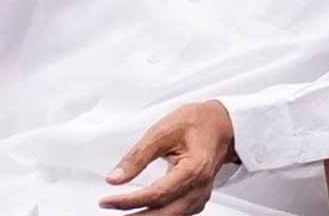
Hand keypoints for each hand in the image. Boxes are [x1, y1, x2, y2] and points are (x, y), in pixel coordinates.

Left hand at [100, 100, 236, 214]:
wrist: (221, 124)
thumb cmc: (197, 122)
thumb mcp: (164, 130)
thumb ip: (138, 156)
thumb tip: (115, 178)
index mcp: (195, 169)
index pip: (157, 194)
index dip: (129, 201)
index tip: (107, 201)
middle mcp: (200, 187)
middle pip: (164, 214)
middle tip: (110, 208)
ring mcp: (200, 195)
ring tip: (122, 213)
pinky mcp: (197, 198)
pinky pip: (177, 215)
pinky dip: (159, 215)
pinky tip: (144, 212)